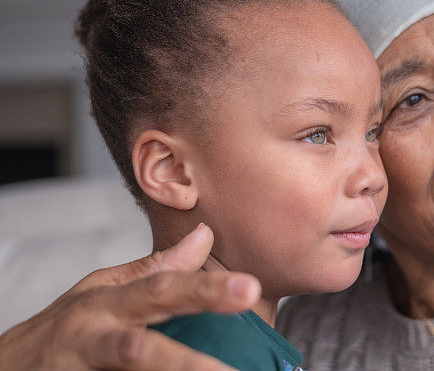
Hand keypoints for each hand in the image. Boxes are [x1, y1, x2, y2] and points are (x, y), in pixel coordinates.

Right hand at [0, 223, 259, 369]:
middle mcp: (95, 339)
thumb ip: (154, 269)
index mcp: (108, 304)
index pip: (162, 290)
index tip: (250, 288)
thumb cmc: (64, 327)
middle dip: (187, 361)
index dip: (205, 288)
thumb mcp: (103, 291)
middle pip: (142, 350)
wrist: (5, 370)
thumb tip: (206, 235)